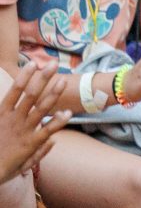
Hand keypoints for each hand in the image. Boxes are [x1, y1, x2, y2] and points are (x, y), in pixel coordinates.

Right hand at [0, 61, 67, 181]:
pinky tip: (68, 113)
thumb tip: (27, 118)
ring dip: (53, 94)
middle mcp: (13, 119)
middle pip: (30, 94)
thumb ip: (9, 121)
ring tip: (64, 82)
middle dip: (42, 78)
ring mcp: (22, 130)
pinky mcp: (30, 144)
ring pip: (40, 108)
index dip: (24, 77)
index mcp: (2, 114)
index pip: (14, 91)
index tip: (32, 63)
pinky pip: (46, 130)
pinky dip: (57, 121)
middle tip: (53, 64)